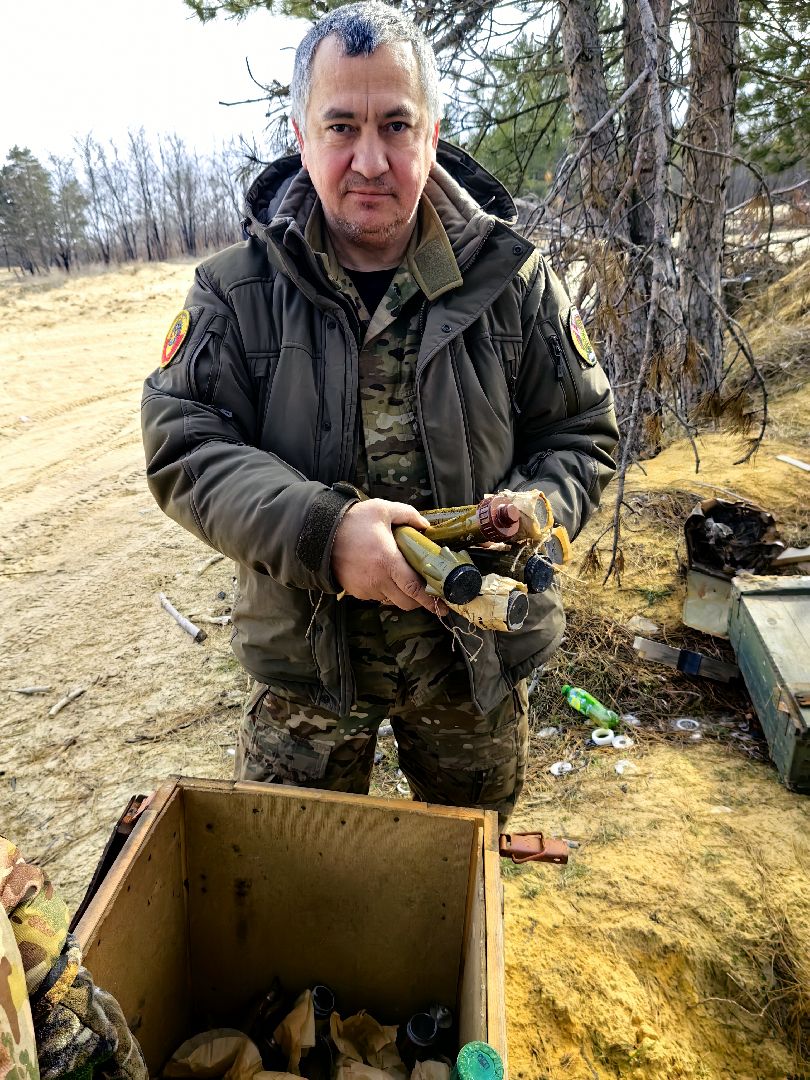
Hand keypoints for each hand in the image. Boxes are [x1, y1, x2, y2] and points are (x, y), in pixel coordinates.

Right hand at [331, 499, 447, 614]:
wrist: (320, 533)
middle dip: (420, 601)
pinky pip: (377, 596)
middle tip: (428, 592)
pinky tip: (383, 574)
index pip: (414, 588)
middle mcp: (378, 579)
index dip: (431, 599)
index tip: (444, 605)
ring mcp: (365, 588)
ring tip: (402, 577)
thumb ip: (408, 515)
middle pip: (406, 602)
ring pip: (392, 600)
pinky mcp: (356, 591)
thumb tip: (426, 526)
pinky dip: (385, 590)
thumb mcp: (383, 509)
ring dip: (401, 594)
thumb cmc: (354, 521)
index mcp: (388, 561)